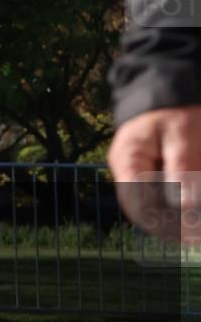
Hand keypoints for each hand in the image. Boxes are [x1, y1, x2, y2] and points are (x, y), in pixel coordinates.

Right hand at [108, 105, 200, 243]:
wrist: (169, 86)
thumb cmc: (175, 108)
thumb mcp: (183, 135)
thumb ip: (182, 169)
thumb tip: (184, 208)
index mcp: (127, 160)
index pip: (137, 205)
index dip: (164, 225)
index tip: (193, 235)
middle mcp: (128, 169)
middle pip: (147, 209)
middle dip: (175, 222)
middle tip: (199, 233)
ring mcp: (138, 170)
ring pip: (157, 204)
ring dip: (179, 213)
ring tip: (197, 226)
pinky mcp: (154, 170)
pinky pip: (164, 193)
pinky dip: (180, 200)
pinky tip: (193, 205)